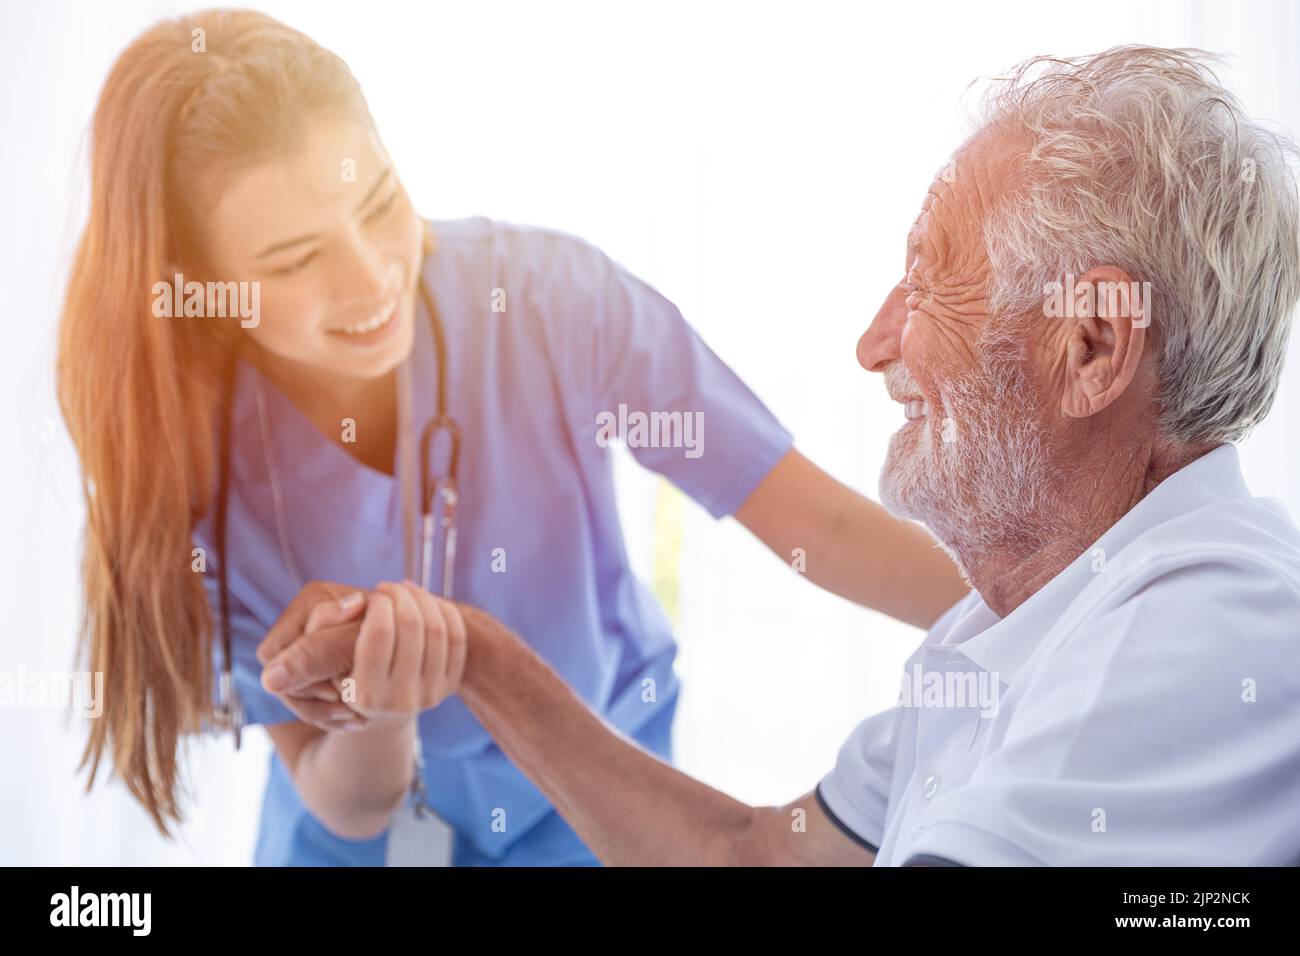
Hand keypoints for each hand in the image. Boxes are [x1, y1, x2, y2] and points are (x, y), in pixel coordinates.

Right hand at [262, 581, 466, 725]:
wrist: (391, 686)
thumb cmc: (345, 663)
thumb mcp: (324, 656)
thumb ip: (306, 655)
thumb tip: (271, 676)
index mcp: (365, 696)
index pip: (377, 634)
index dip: (377, 606)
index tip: (369, 597)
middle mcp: (401, 702)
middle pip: (410, 625)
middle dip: (400, 598)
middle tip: (389, 588)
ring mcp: (431, 694)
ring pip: (438, 628)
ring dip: (423, 600)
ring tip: (408, 591)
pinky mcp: (450, 685)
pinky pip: (456, 637)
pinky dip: (445, 613)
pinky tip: (430, 604)